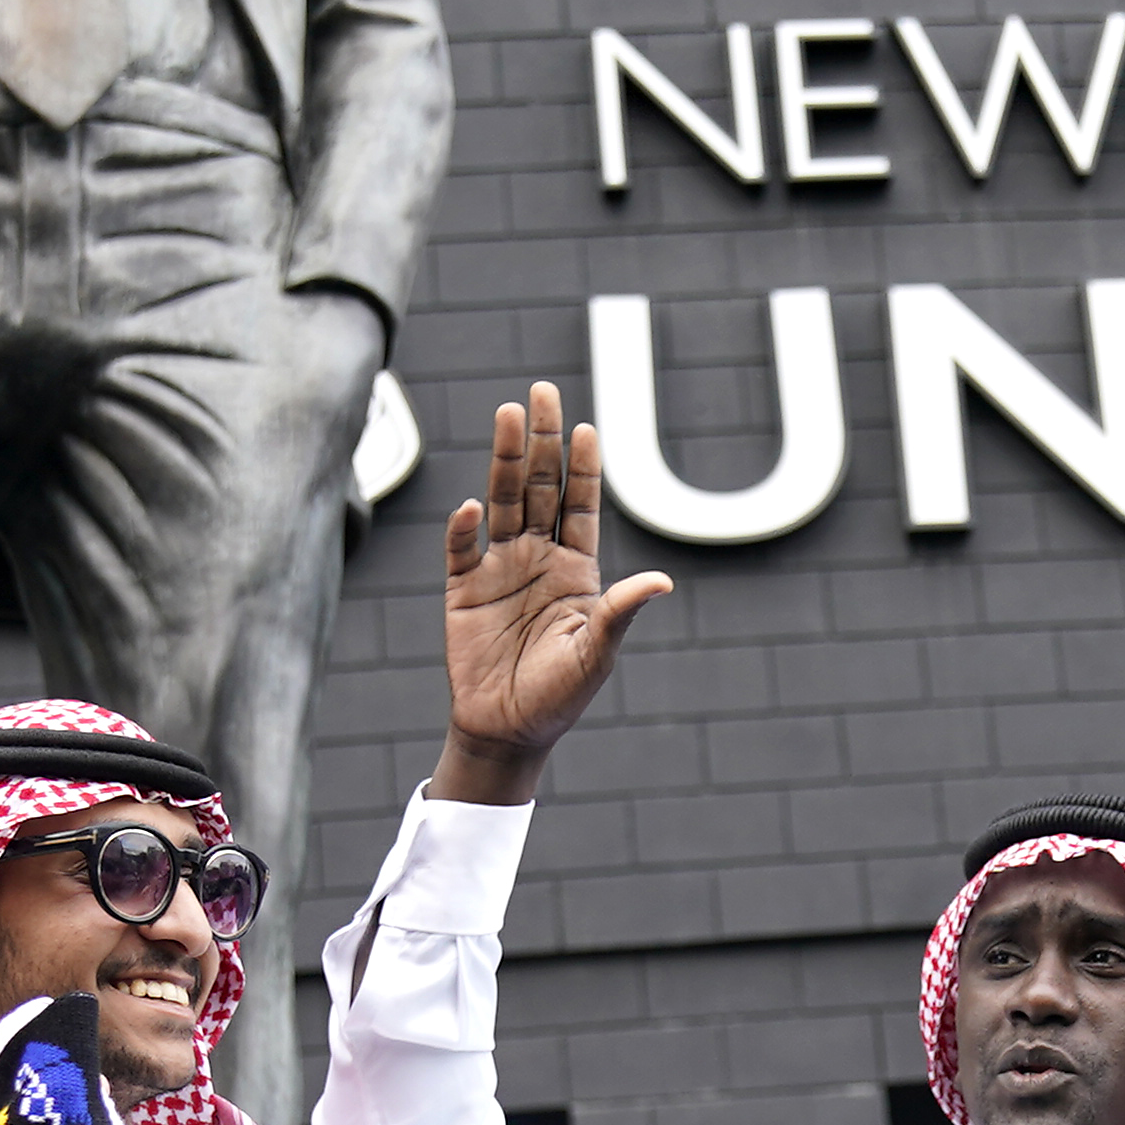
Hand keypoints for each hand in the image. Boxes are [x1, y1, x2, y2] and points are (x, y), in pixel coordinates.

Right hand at [429, 379, 672, 805]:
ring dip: (506, 460)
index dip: (582, 467)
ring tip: (508, 415)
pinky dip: (464, 528)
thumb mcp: (596, 654)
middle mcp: (538, 558)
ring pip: (503, 502)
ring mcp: (499, 570)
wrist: (508, 731)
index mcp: (576, 569)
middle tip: (542, 392)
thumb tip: (662, 582)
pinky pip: (461, 550)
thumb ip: (620, 614)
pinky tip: (472, 507)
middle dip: (542, 441)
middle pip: (540, 488)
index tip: (586, 428)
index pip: (580, 505)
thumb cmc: (559, 696)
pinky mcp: (462, 591)